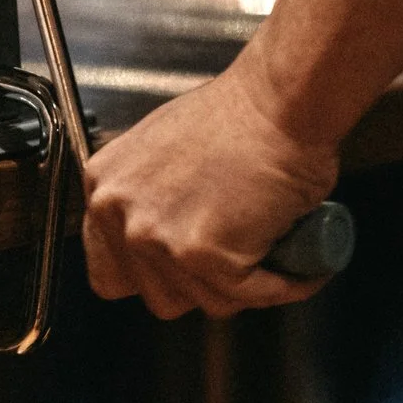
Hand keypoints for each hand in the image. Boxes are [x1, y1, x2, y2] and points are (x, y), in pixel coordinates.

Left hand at [81, 59, 339, 318]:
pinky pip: (247, 295)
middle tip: (229, 265)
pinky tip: (298, 271)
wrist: (278, 102)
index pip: (108, 269)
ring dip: (241, 289)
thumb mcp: (162, 151)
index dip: (149, 276)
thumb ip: (148, 197)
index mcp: (104, 187)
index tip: (176, 272)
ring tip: (269, 263)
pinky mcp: (204, 255)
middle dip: (196, 286)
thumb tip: (166, 232)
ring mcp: (158, 238)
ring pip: (203, 300)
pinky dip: (281, 287)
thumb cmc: (237, 114)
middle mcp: (119, 215)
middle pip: (154, 294)